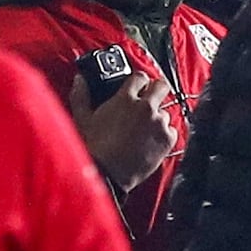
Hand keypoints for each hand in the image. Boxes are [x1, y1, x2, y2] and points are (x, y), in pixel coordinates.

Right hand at [78, 69, 174, 189]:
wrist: (108, 173)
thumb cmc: (94, 148)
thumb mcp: (82, 118)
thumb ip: (81, 95)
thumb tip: (80, 80)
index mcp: (125, 98)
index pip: (140, 77)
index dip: (138, 82)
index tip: (136, 88)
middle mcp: (146, 107)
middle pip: (162, 86)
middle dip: (156, 91)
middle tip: (149, 101)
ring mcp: (159, 123)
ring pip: (165, 111)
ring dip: (157, 117)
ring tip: (143, 130)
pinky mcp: (168, 139)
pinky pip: (171, 130)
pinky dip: (163, 134)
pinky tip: (150, 142)